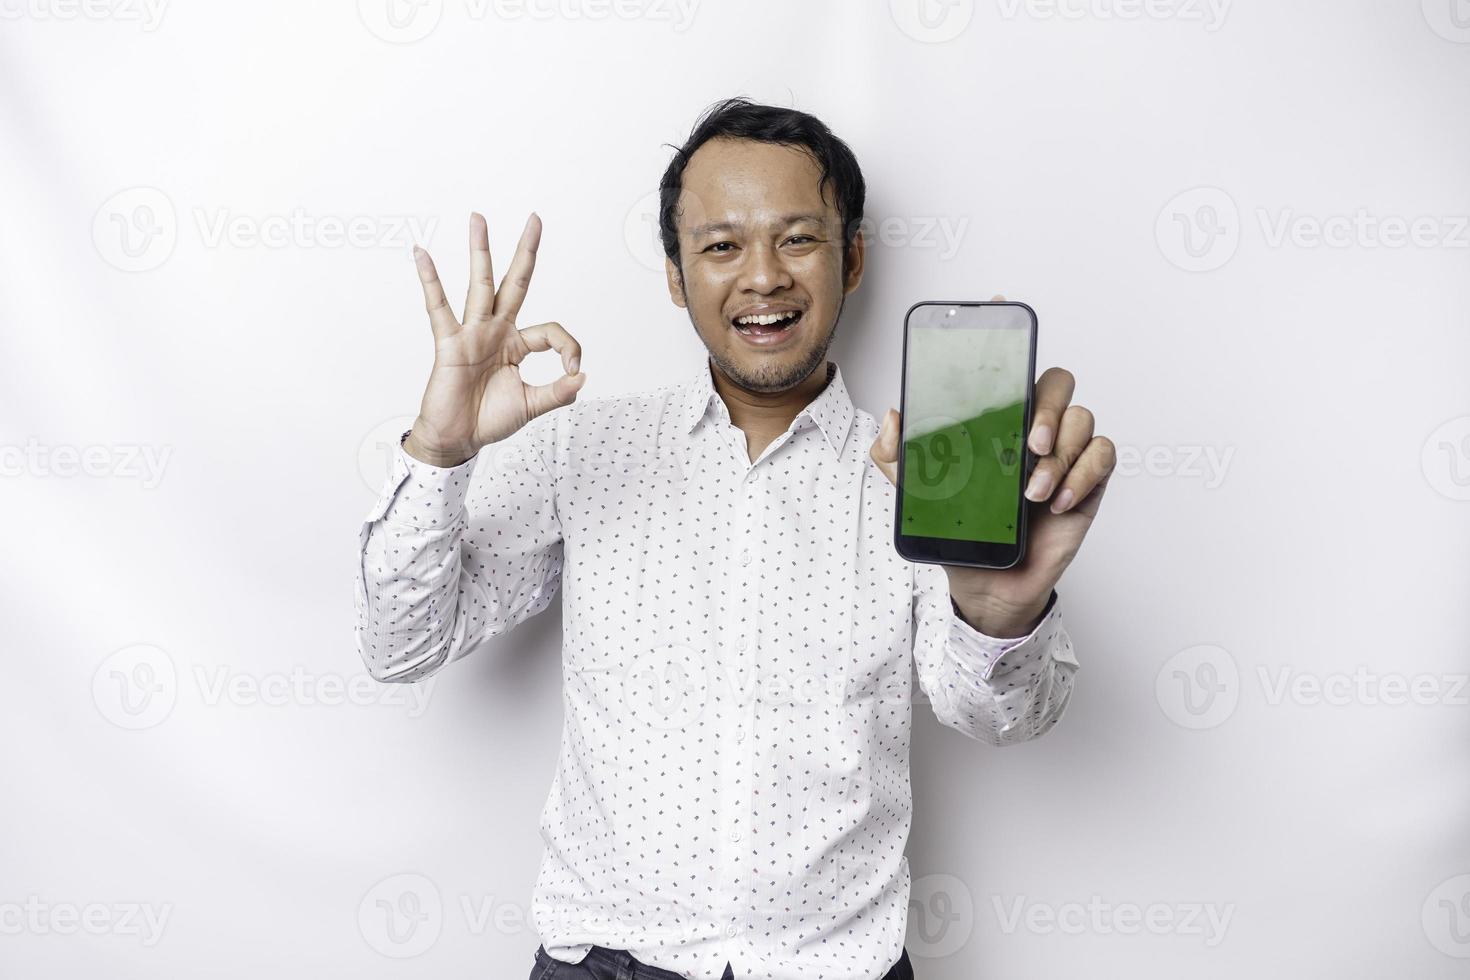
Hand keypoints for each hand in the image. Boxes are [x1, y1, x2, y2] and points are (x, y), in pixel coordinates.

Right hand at [402, 212, 585, 467]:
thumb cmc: (488, 421)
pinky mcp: (450, 344)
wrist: (458, 440)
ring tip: (479, 218)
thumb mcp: (532, 406)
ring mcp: (472, 334)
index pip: (552, 331)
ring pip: (480, 285)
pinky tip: (422, 255)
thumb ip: (558, 392)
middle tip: (535, 219)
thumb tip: (582, 378)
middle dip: (525, 252)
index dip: (569, 348)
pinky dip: (430, 281)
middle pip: (515, 283)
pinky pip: (439, 308)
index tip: (573, 371)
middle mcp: (496, 331)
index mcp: (517, 344)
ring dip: (480, 251)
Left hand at [869, 297, 1115, 635]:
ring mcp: (1064, 452)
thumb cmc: (961, 531)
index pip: (1007, 367)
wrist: (989, 585)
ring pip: (1083, 418)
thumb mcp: (917, 495)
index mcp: (995, 421)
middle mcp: (1033, 427)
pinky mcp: (1088, 480)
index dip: (1007, 333)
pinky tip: (1056, 500)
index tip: (1001, 306)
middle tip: (1028, 443)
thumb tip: (893, 415)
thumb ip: (897, 456)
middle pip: (1058, 381)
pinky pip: (1103, 454)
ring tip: (1031, 491)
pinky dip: (1082, 474)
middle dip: (1048, 405)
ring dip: (1060, 454)